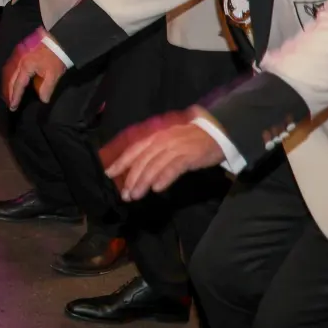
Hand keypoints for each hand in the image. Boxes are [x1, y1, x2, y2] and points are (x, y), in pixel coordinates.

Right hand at [1, 29, 67, 109]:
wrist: (57, 40)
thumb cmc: (55, 58)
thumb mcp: (53, 75)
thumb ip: (46, 88)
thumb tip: (43, 100)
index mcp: (26, 67)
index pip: (18, 85)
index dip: (15, 97)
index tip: (12, 107)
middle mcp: (18, 62)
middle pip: (9, 79)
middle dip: (8, 92)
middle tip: (8, 103)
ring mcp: (17, 56)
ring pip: (7, 72)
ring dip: (6, 84)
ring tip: (8, 94)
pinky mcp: (19, 52)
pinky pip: (10, 66)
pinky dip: (8, 75)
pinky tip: (10, 80)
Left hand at [102, 108, 223, 201]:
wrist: (218, 131)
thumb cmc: (191, 137)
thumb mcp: (169, 138)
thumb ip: (154, 149)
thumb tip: (137, 165)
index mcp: (155, 136)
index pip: (134, 150)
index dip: (121, 162)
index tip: (109, 174)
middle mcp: (162, 140)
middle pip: (141, 161)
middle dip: (131, 179)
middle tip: (124, 195)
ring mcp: (175, 148)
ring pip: (154, 167)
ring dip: (143, 183)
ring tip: (135, 196)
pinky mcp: (189, 156)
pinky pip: (173, 168)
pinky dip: (164, 178)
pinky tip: (156, 189)